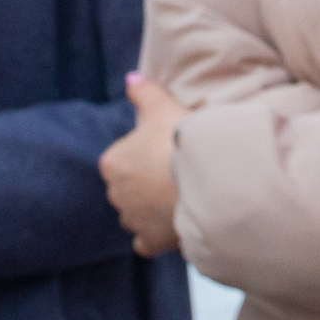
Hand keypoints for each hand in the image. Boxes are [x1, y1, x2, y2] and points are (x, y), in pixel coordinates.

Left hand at [99, 73, 184, 257]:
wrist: (207, 182)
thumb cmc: (181, 141)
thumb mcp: (163, 107)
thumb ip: (144, 92)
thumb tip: (131, 78)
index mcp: (112, 163)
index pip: (122, 157)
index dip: (145, 153)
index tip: (167, 150)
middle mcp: (115, 194)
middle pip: (129, 186)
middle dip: (147, 182)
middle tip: (178, 171)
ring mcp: (132, 220)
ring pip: (137, 213)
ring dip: (152, 208)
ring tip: (182, 196)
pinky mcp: (150, 241)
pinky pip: (146, 241)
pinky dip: (156, 235)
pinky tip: (174, 224)